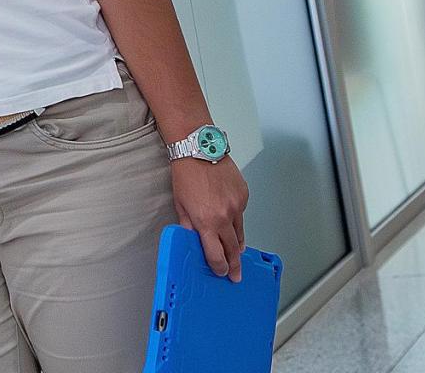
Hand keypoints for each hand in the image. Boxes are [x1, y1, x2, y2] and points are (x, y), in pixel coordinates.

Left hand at [171, 157, 249, 281]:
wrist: (199, 149)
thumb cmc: (186, 174)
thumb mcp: (180, 205)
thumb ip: (188, 226)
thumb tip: (194, 240)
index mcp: (206, 221)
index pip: (216, 254)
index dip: (219, 267)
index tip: (221, 273)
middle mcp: (225, 216)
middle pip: (233, 248)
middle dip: (235, 264)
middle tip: (236, 275)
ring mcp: (237, 205)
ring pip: (240, 232)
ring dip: (238, 244)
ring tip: (237, 254)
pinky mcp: (244, 195)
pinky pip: (242, 213)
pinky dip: (236, 217)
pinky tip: (229, 214)